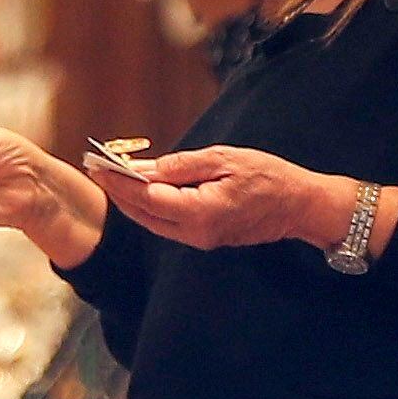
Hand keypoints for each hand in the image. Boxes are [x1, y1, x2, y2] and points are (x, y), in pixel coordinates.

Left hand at [94, 145, 358, 252]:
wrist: (299, 206)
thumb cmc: (268, 177)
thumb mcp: (225, 159)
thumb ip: (183, 166)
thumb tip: (146, 168)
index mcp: (200, 211)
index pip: (148, 197)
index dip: (120, 181)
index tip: (99, 165)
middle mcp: (195, 232)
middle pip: (144, 214)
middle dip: (119, 192)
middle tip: (97, 168)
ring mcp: (200, 239)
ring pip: (153, 222)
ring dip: (132, 201)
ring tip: (113, 176)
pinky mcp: (205, 238)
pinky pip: (167, 224)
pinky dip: (150, 207)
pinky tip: (142, 190)